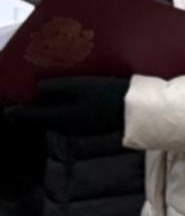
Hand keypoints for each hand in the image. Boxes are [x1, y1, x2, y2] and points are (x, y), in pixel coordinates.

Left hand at [14, 73, 130, 135]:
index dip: (16, 109)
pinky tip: (70, 99)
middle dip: (33, 107)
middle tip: (28, 93)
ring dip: (49, 107)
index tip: (7, 105)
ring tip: (48, 93)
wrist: (139, 111)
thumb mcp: (82, 86)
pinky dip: (63, 109)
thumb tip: (37, 88)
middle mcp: (64, 127)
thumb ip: (58, 88)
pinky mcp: (88, 127)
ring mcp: (77, 129)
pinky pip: (67, 118)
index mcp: (59, 117)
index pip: (29, 115)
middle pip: (40, 117)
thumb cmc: (111, 95)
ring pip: (53, 118)